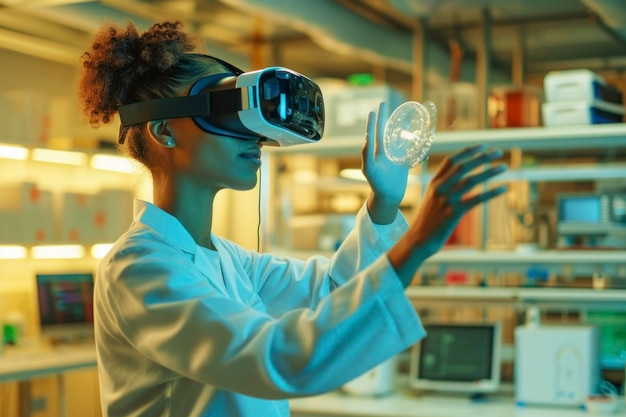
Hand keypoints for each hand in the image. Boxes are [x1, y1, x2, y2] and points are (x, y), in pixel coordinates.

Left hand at [362, 102, 409, 223]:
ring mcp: (394, 157)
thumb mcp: (369, 169)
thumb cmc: (377, 184)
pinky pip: (409, 150)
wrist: (388, 197)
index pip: (375, 132)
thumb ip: (367, 154)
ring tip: (404, 117)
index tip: (375, 109)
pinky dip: (415, 143)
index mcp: (376, 152)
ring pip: (397, 138)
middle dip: (384, 118)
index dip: (375, 121)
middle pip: (384, 131)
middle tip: (384, 103)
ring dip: (400, 127)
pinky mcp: (403, 163)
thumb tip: (366, 137)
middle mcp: (384, 152)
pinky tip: (420, 137)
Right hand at [388, 144, 507, 285]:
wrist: (418, 240)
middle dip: (482, 157)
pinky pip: (476, 199)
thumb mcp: (431, 200)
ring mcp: (447, 200)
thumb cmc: (426, 222)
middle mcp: (440, 188)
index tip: (483, 146)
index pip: (452, 160)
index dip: (468, 152)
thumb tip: (459, 181)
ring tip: (503, 167)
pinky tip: (503, 188)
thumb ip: (442, 188)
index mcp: (434, 183)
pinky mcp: (454, 213)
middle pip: (463, 166)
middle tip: (499, 152)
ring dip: (490, 171)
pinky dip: (491, 193)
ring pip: (472, 180)